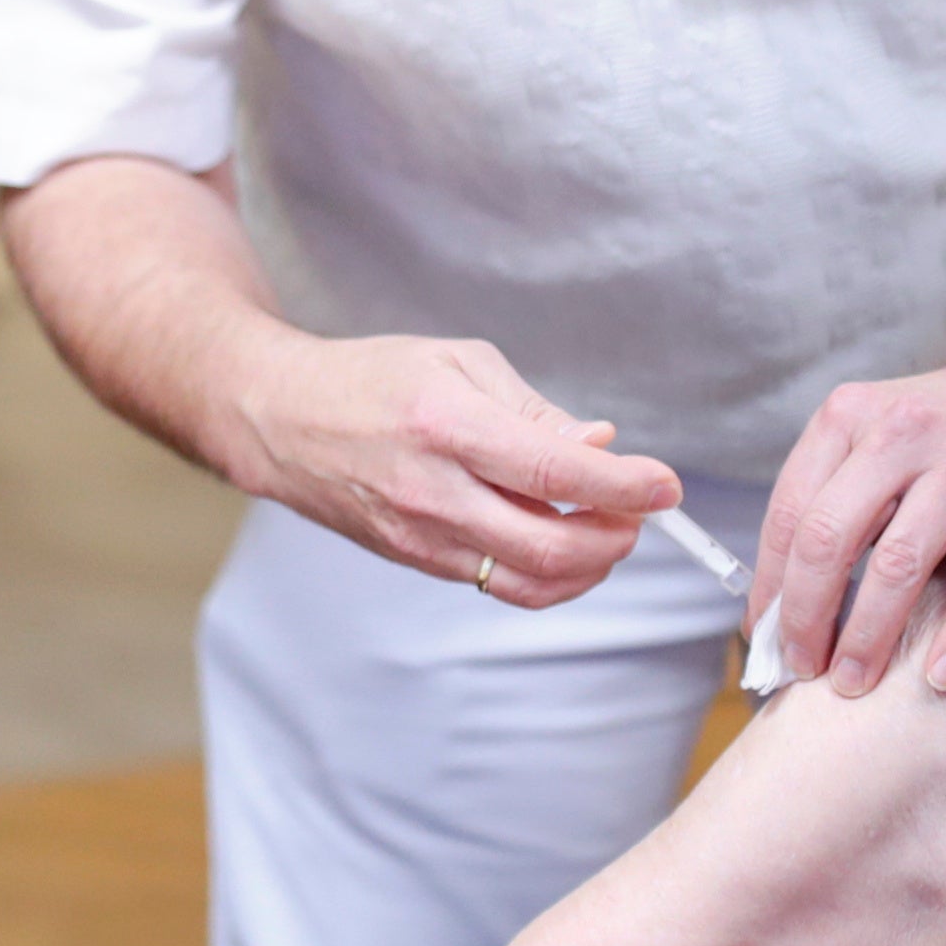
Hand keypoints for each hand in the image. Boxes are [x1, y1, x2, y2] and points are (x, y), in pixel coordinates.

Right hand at [227, 330, 681, 603]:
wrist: (279, 420)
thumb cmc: (372, 378)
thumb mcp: (458, 362)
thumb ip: (534, 410)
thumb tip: (600, 446)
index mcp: (447, 424)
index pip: (556, 470)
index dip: (624, 485)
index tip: (666, 484)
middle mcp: (434, 491)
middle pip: (552, 546)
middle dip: (617, 537)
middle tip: (639, 510)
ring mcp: (422, 536)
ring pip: (532, 581)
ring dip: (589, 565)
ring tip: (607, 528)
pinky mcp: (417, 560)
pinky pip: (500, 584)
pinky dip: (548, 572)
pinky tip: (561, 539)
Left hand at [752, 348, 945, 699]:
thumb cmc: (943, 430)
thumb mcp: (872, 436)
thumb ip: (830, 499)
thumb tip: (780, 604)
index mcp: (848, 417)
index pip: (789, 513)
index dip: (770, 586)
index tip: (765, 637)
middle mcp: (901, 432)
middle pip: (830, 540)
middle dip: (807, 616)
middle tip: (803, 668)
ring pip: (899, 565)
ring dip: (868, 637)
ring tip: (853, 682)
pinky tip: (940, 674)